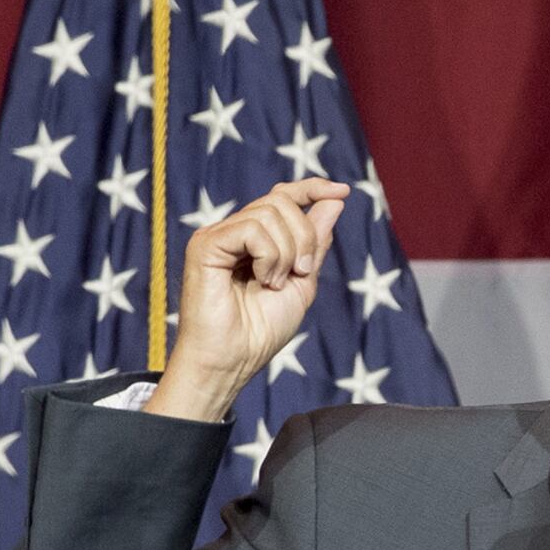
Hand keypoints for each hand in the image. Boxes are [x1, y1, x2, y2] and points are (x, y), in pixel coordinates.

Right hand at [145, 179, 347, 421]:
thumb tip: (335, 200)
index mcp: (255, 239)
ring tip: (275, 284)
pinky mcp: (205, 245)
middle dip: (305, 235)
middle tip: (300, 272)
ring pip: (270, 211)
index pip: (283, 195)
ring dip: (287, 251)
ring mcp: (218, 235)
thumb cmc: (261, 331)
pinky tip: (262, 279)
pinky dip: (269, 255)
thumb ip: (315, 243)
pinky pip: (251, 228)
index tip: (343, 191)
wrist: (233, 361)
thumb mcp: (302, 282)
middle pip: (282, 200)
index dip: (312, 187)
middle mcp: (234, 231)